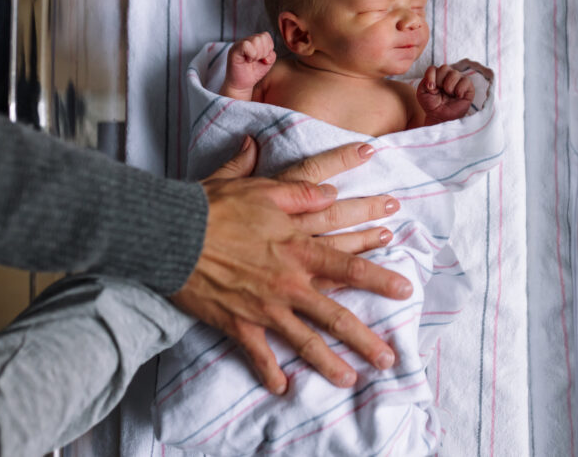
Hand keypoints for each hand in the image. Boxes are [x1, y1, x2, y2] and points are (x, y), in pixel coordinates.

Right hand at [171, 138, 411, 394]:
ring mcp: (264, 307)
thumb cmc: (215, 207)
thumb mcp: (262, 189)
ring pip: (305, 341)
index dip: (380, 279)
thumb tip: (330, 191)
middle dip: (365, 339)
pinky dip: (269, 373)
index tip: (405, 290)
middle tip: (389, 358)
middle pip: (335, 315)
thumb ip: (300, 191)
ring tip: (350, 380)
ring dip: (329, 364)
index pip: (349, 267)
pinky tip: (282, 389)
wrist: (171, 234)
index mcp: (298, 248)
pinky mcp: (237, 323)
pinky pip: (258, 355)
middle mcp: (288, 282)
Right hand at [222, 32, 275, 97]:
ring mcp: (239, 44)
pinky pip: (246, 45)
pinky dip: (251, 54)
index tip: (262, 58)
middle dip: (264, 52)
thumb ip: (271, 55)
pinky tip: (248, 61)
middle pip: (262, 37)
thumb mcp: (267, 63)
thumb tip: (268, 53)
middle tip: (256, 60)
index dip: (268, 48)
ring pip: (256, 40)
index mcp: (253, 41)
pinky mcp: (234, 51)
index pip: (265, 35)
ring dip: (258, 54)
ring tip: (252, 60)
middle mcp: (246, 40)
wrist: (242, 84)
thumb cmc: (253, 72)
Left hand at [417, 64, 475, 123]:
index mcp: (436, 75)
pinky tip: (457, 96)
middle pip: (444, 68)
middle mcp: (448, 75)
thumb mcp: (422, 94)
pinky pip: (465, 80)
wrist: (441, 117)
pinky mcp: (468, 86)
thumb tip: (433, 82)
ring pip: (455, 73)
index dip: (430, 77)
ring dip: (449, 86)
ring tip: (449, 94)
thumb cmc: (432, 105)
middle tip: (440, 92)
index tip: (430, 89)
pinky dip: (460, 89)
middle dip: (439, 81)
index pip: (433, 68)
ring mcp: (458, 80)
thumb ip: (424, 83)